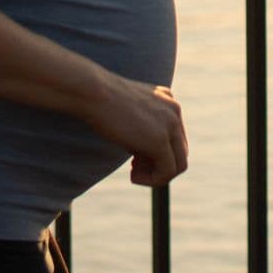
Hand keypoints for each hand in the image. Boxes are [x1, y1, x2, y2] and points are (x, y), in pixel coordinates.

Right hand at [84, 72, 187, 186]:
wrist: (92, 92)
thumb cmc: (101, 101)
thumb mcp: (129, 111)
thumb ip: (143, 126)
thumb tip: (146, 154)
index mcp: (167, 100)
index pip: (175, 137)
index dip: (157, 153)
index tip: (135, 158)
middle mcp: (174, 110)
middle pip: (180, 151)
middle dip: (158, 165)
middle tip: (134, 167)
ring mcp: (170, 124)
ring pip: (179, 164)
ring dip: (157, 175)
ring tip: (134, 174)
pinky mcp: (160, 140)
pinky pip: (167, 171)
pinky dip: (153, 180)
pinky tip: (133, 176)